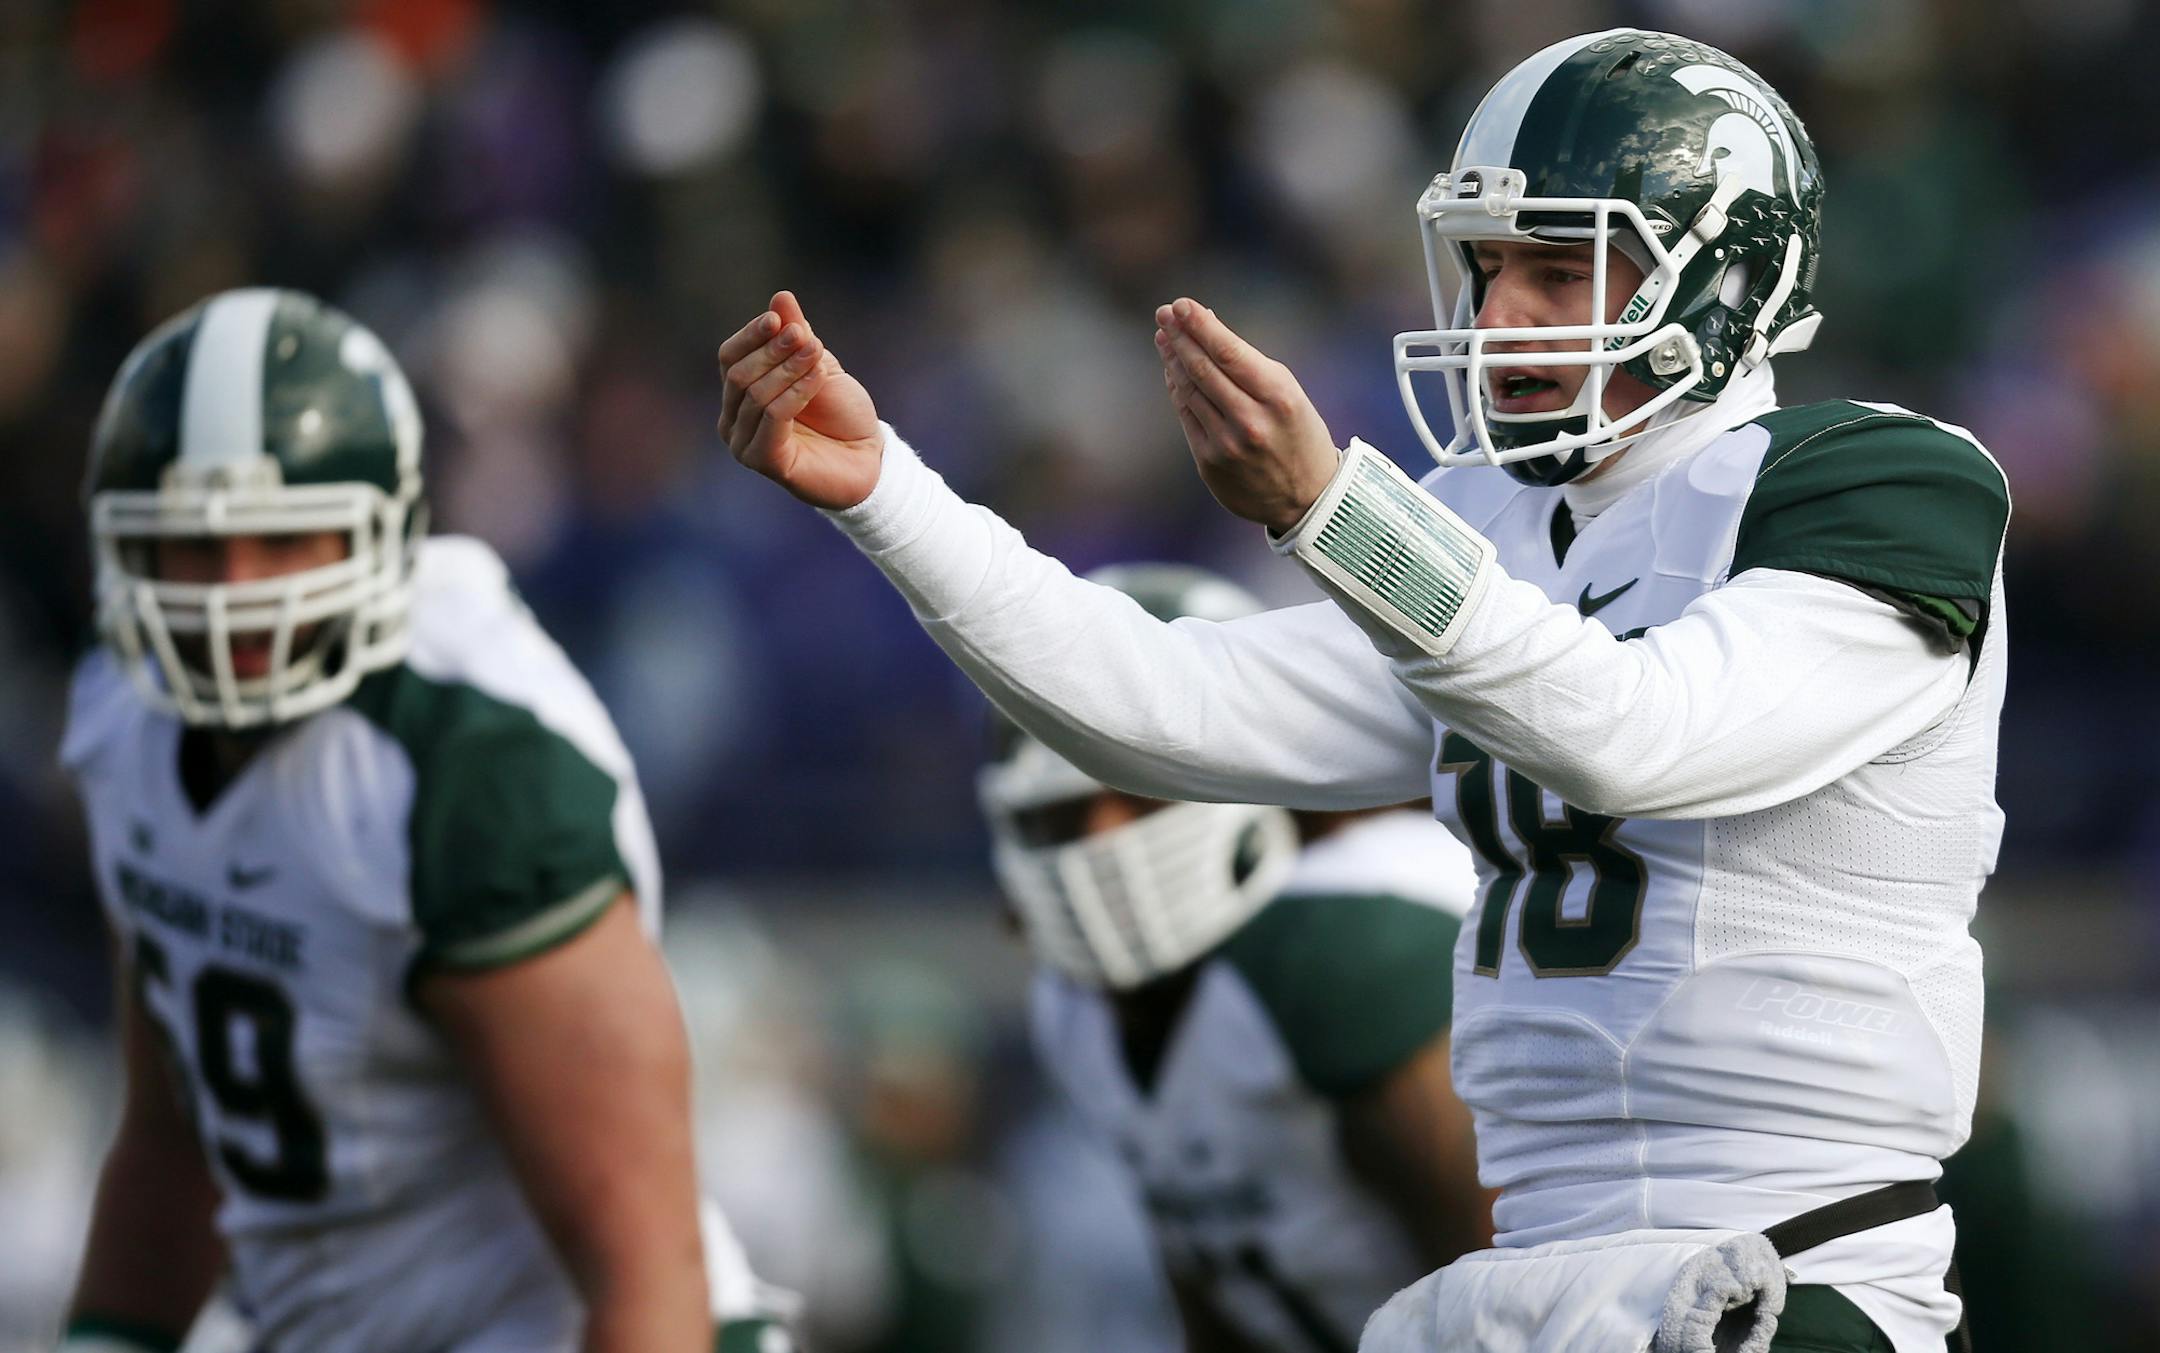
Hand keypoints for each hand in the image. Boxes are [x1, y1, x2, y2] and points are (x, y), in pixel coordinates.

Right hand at [717, 291, 883, 509]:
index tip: (778, 318)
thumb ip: (797, 334)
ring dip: (790, 369)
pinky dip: (796, 391)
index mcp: (739, 394)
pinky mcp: (764, 461)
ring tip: (818, 354)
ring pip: (756, 394)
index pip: (729, 356)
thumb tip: (781, 297)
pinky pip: (772, 416)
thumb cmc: (841, 415)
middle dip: (773, 350)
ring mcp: (744, 444)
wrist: (870, 459)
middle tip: (805, 338)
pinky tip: (819, 376)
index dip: (752, 335)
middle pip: (738, 373)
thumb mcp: (819, 364)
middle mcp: (733, 420)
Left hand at [1155, 298, 1339, 532]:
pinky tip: (1173, 371)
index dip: (1200, 325)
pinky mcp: (1209, 462)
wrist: (1306, 498)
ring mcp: (1227, 444)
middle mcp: (1251, 420)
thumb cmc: (1297, 434)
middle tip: (1164, 314)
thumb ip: (1248, 364)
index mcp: (1278, 397)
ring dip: (1173, 360)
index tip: (1181, 305)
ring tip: (1165, 337)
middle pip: (1203, 369)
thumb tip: (1206, 326)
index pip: (1228, 352)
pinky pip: (1186, 416)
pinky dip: (1177, 390)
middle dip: (1180, 336)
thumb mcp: (1288, 393)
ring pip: (1189, 391)